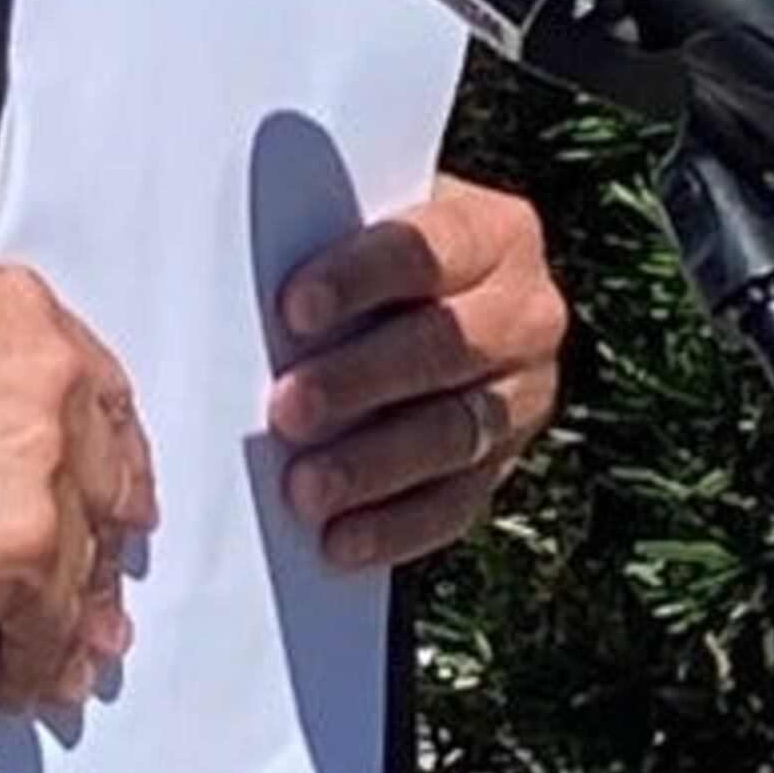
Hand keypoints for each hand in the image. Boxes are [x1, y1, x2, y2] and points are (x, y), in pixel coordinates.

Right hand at [0, 266, 159, 717]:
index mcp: (13, 315)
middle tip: (89, 592)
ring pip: (86, 564)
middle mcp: (42, 379)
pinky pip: (49, 626)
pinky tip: (9, 674)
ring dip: (71, 620)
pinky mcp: (20, 549)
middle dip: (96, 548)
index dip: (103, 462)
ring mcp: (40, 463)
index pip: (100, 398)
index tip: (107, 494)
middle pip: (106, 484)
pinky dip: (31, 661)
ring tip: (55, 655)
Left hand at [265, 176, 563, 571]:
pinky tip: (339, 540)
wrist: (421, 306)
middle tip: (288, 410)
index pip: (427, 249)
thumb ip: (317, 248)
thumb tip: (248, 299)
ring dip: (374, 464)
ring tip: (303, 488)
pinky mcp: (503, 462)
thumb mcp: (354, 232)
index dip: (359, 278)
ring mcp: (524, 394)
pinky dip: (395, 527)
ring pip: (455, 432)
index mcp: (494, 233)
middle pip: (446, 345)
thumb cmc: (362, 263)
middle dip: (361, 381)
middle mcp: (524, 312)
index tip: (294, 310)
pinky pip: (457, 504)